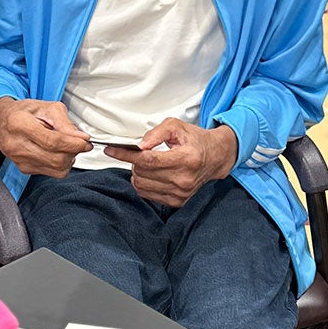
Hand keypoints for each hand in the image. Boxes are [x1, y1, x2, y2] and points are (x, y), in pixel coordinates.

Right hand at [0, 97, 91, 177]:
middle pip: (55, 158)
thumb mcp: (46, 107)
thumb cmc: (24, 112)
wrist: (3, 120)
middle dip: (74, 152)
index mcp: (19, 123)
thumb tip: (81, 137)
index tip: (85, 141)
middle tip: (80, 143)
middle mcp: (16, 144)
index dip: (73, 144)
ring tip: (67, 146)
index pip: (52, 141)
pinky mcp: (23, 168)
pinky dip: (60, 164)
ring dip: (69, 159)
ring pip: (55, 168)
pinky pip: (51, 173)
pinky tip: (57, 152)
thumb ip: (65, 122)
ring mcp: (18, 159)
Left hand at [104, 119, 236, 206]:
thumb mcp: (177, 127)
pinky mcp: (177, 202)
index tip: (111, 150)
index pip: (147, 160)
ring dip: (138, 173)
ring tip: (148, 163)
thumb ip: (156, 133)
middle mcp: (183, 179)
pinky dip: (144, 183)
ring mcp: (180, 193)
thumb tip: (140, 146)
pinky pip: (147, 194)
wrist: (215, 157)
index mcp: (185, 159)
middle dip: (135, 161)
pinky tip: (151, 174)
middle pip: (142, 173)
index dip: (125, 155)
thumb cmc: (196, 141)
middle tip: (141, 153)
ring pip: (141, 185)